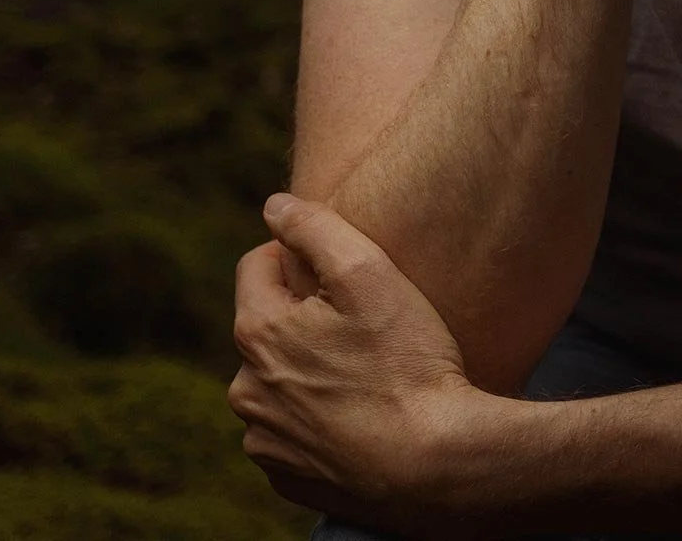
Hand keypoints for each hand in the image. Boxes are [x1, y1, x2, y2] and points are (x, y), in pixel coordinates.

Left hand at [228, 194, 499, 533]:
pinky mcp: (288, 476)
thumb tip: (274, 205)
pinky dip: (319, 420)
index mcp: (259, 332)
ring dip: (309, 371)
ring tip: (368, 372)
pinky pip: (294, 432)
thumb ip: (316, 229)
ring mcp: (265, 439)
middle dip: (305, 318)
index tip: (343, 269)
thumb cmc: (408, 363)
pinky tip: (362, 414)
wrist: (435, 464)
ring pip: (278, 383)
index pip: (257, 266)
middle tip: (365, 322)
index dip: (299, 254)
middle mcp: (246, 388)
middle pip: (268, 328)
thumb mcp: (371, 275)